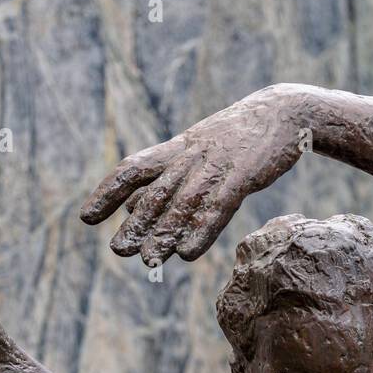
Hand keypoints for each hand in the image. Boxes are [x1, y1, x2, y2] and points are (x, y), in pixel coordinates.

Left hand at [80, 84, 307, 264]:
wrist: (286, 111)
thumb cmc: (241, 138)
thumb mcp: (200, 152)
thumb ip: (171, 177)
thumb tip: (136, 205)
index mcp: (179, 149)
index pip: (133, 169)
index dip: (108, 192)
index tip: (86, 217)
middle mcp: (191, 156)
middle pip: (156, 190)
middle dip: (136, 222)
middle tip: (119, 250)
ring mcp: (217, 165)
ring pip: (184, 202)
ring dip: (165, 232)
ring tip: (150, 261)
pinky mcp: (243, 175)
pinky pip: (218, 205)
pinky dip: (202, 229)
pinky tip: (188, 253)